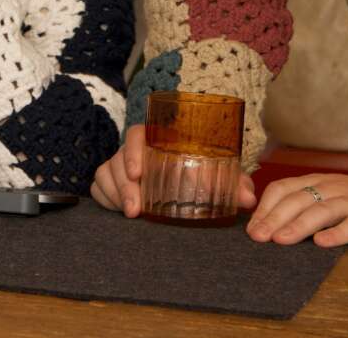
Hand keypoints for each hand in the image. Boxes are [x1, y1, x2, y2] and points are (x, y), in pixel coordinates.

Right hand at [89, 125, 257, 216]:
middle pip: (118, 157)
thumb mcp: (218, 176)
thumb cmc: (200, 173)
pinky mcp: (110, 182)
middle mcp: (136, 150)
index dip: (134, 150)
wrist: (186, 186)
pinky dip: (107, 199)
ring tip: (131, 214)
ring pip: (106, 173)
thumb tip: (248, 198)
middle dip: (124, 184)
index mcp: (158, 140)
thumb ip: (234, 184)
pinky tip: (120, 211)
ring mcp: (120, 165)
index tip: (138, 173)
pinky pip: (99, 187)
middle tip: (135, 208)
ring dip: (117, 194)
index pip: (138, 134)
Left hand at [246, 173, 347, 247]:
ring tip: (281, 239)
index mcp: (322, 182)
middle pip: (300, 199)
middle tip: (257, 237)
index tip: (251, 227)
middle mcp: (337, 188)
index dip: (266, 206)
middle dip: (275, 217)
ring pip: (324, 209)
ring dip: (300, 224)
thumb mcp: (335, 198)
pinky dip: (339, 233)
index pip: (286, 188)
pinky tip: (324, 243)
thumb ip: (307, 204)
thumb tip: (270, 223)